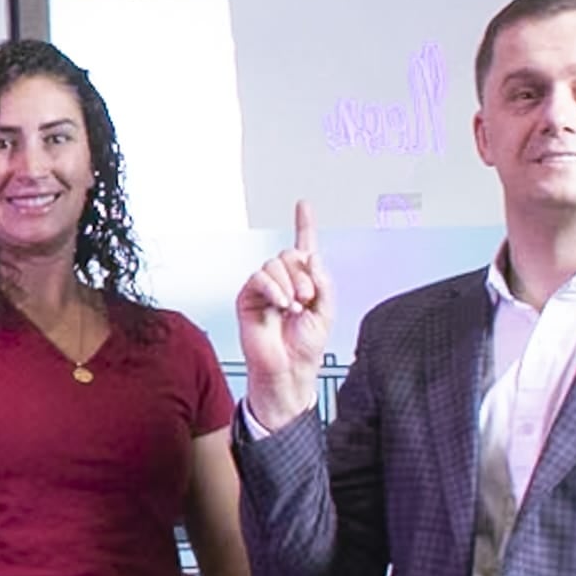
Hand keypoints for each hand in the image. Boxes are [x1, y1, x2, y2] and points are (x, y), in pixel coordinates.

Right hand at [237, 200, 330, 425]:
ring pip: (275, 264)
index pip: (304, 246)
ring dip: (289, 284)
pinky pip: (259, 277)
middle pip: (290, 254)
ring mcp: (265, 288)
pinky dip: (273, 288)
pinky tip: (281, 304)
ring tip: (294, 307)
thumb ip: (323, 281)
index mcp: (305, 282)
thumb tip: (310, 256)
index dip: (304, 224)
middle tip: (307, 299)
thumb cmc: (306, 347)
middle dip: (303, 275)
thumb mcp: (326, 311)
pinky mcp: (248, 297)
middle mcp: (284, 281)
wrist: (288, 369)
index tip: (303, 205)